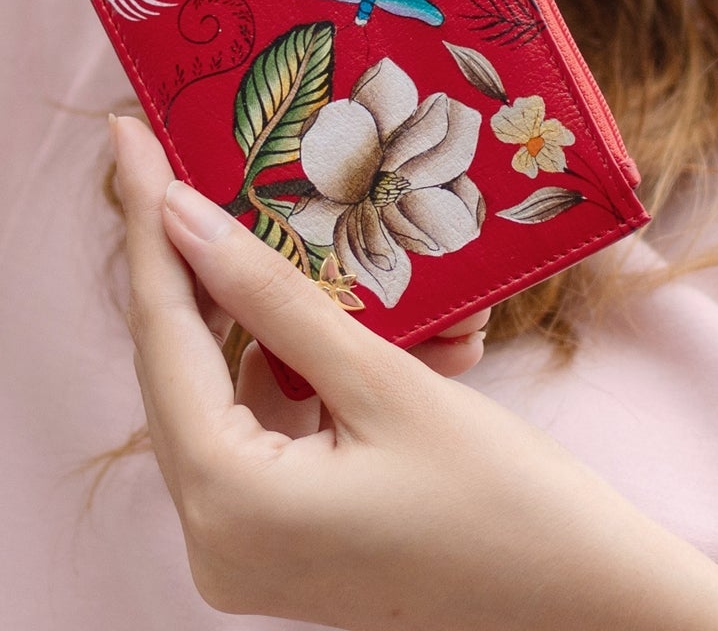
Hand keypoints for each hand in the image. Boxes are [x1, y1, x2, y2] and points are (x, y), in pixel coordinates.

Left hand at [113, 112, 717, 630]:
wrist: (588, 604)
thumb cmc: (503, 501)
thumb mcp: (384, 381)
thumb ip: (276, 297)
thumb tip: (185, 218)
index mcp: (226, 505)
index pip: (165, 335)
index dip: (148, 227)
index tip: (129, 133)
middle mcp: (214, 540)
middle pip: (182, 364)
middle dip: (198, 259)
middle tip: (182, 155)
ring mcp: (246, 547)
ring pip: (226, 387)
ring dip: (265, 310)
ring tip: (292, 224)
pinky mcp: (284, 539)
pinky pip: (266, 424)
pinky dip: (299, 363)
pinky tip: (349, 309)